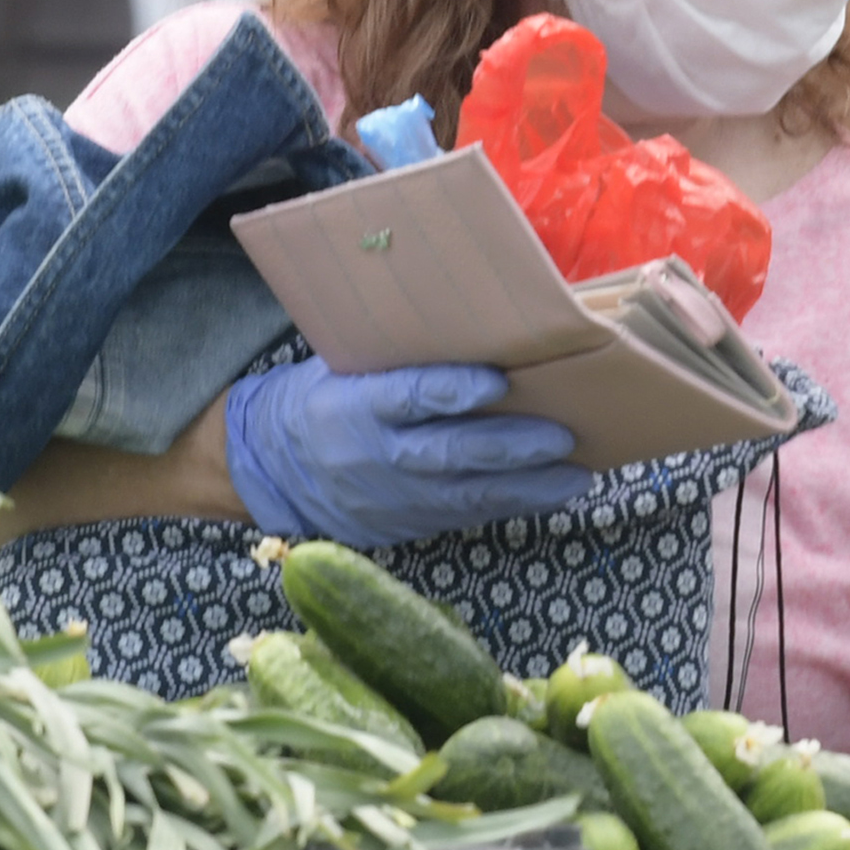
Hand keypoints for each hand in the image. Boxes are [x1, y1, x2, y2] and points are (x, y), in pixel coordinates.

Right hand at [224, 361, 586, 548]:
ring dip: (525, 488)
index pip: (405, 396)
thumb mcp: (345, 366)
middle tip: (561, 436)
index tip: (498, 380)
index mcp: (353, 404)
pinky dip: (510, 506)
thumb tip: (476, 325)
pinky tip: (549, 495)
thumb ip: (399, 357)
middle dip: (509, 448)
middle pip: (446, 454)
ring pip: (464, 496)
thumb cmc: (325, 397)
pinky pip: (464, 516)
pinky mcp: (406, 525)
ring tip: (576, 478)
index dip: (451, 390)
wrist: (273, 468)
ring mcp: (390, 498)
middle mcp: (373, 456)